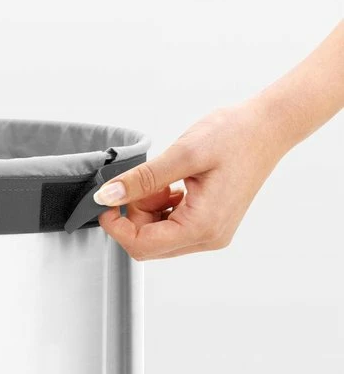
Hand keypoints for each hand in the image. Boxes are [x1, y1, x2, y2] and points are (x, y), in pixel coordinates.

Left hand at [95, 101, 286, 259]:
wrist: (267, 128)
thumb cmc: (234, 136)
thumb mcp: (182, 155)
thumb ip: (141, 180)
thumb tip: (107, 196)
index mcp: (201, 226)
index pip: (142, 245)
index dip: (116, 226)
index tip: (105, 202)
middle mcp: (208, 237)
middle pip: (149, 243)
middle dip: (134, 215)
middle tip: (139, 183)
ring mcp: (211, 233)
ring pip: (159, 236)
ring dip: (148, 210)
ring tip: (161, 180)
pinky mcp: (211, 223)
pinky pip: (173, 226)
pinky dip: (162, 208)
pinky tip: (171, 185)